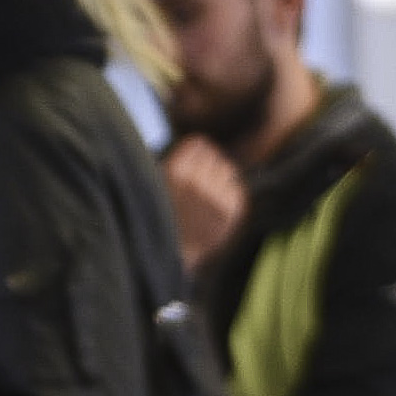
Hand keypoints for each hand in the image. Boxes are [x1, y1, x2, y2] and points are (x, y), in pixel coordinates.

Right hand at [164, 135, 246, 261]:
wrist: (173, 253)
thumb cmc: (161, 214)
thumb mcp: (157, 181)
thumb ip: (176, 161)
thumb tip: (200, 142)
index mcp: (175, 172)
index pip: (199, 143)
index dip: (197, 150)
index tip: (194, 158)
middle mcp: (198, 182)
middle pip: (216, 156)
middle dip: (209, 163)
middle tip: (201, 176)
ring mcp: (217, 198)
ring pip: (229, 171)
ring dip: (220, 176)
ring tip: (208, 189)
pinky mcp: (231, 213)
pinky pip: (237, 190)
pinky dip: (229, 192)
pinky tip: (216, 201)